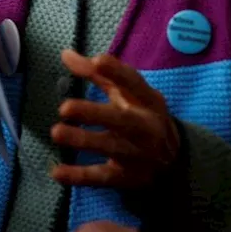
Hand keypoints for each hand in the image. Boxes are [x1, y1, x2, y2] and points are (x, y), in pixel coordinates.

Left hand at [49, 50, 179, 188]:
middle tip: (65, 108)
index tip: (98, 61)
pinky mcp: (127, 177)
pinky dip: (79, 176)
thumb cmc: (140, 116)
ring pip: (110, 148)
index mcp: (148, 101)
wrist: (174, 162)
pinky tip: (57, 172)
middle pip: (122, 120)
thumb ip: (97, 74)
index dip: (117, 72)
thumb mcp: (127, 93)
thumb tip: (65, 53)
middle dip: (94, 113)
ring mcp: (138, 154)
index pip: (134, 84)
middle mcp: (145, 127)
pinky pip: (101, 177)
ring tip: (56, 132)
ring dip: (83, 141)